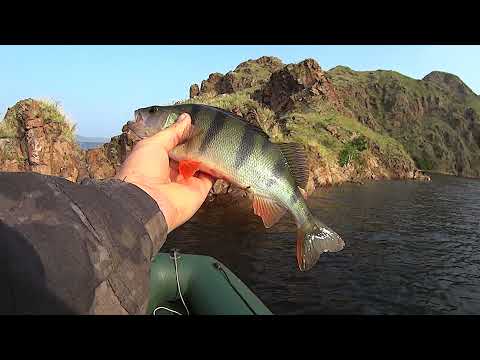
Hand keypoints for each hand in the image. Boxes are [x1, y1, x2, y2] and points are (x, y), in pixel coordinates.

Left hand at [115, 113, 212, 232]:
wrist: (146, 202)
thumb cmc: (141, 171)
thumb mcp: (153, 144)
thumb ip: (172, 132)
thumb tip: (186, 118)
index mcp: (157, 159)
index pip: (174, 144)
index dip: (183, 134)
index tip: (194, 122)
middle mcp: (172, 171)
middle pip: (189, 154)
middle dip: (198, 142)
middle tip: (210, 127)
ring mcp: (187, 181)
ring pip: (202, 164)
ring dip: (209, 153)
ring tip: (219, 136)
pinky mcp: (200, 189)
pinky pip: (212, 176)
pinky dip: (218, 167)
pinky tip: (223, 152)